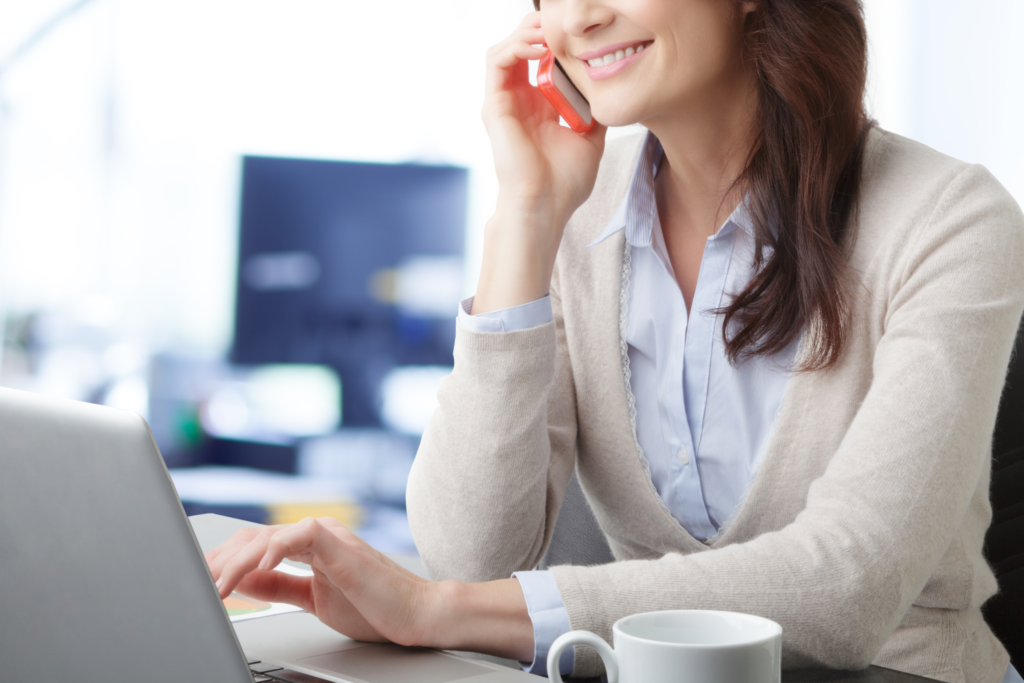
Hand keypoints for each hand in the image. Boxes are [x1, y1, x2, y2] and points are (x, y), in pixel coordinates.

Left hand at [206, 518, 435, 646]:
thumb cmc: (375, 607)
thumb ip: (279, 586)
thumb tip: (242, 581)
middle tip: (195, 586)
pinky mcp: (339, 544)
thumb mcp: (313, 599)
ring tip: (216, 587)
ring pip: (267, 537)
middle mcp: (314, 534)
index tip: (198, 582)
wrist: (416, 614)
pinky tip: (256, 569)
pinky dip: (274, 550)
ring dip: (236, 564)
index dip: (223, 563)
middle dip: (219, 563)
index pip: (254, 545)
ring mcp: (327, 535)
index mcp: (308, 546)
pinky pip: (299, 537)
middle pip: (252, 537)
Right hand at [475, 12, 606, 312]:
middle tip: (564, 22)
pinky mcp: (494, 105)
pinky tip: (540, 47)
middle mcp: (518, 100)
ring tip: (551, 30)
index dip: (557, 40)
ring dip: (528, 32)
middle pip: (521, 46)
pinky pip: (498, 60)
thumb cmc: (564, 184)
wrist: (545, 207)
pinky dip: (517, 45)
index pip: (541, 59)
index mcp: (538, 106)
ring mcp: (503, 102)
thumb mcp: (591, 138)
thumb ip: (594, 110)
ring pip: (506, 47)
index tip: (581, 34)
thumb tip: (609, 89)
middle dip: (541, 28)